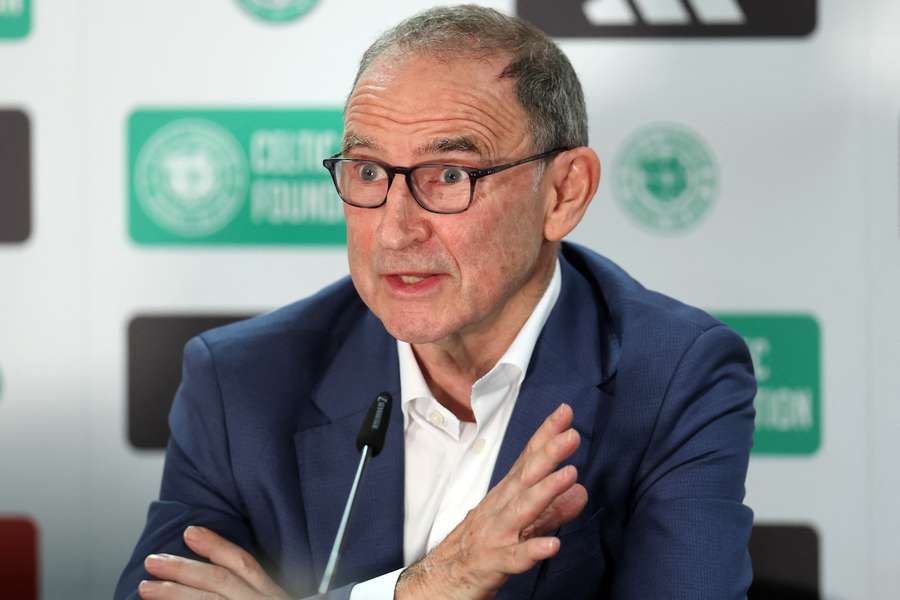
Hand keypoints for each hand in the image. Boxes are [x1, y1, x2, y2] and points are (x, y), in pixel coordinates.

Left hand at [139, 526, 289, 599]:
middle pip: (220, 581)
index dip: (216, 545)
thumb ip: (253, 592)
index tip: (191, 532)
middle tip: (153, 561)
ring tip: (146, 587)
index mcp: (272, 597)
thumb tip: (215, 578)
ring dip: (174, 593)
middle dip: (183, 568)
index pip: (244, 564)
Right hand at [396, 403, 587, 599]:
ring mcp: (497, 534)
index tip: (565, 413)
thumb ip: (553, 509)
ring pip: (522, 510)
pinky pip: (515, 557)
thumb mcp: (521, 524)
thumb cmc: (481, 545)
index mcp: (507, 495)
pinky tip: (553, 545)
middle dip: (548, 453)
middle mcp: (501, 508)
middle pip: (526, 477)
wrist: (441, 579)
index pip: (528, 460)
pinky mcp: (494, 562)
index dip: (546, 436)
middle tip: (571, 434)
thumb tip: (581, 490)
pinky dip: (533, 550)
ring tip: (569, 475)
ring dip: (545, 491)